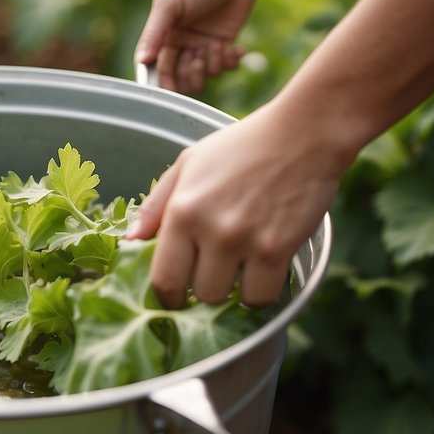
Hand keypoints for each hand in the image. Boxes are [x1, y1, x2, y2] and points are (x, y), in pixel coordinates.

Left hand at [125, 105, 347, 307]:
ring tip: (240, 266)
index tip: (176, 296)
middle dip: (204, 288)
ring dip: (232, 290)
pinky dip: (261, 292)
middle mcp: (210, 229)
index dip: (167, 297)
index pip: (163, 279)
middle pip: (197, 294)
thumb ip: (156, 205)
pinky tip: (262, 271)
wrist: (303, 134)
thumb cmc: (242, 147)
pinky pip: (262, 297)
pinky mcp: (278, 249)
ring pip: (227, 300)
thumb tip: (130, 241)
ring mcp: (245, 241)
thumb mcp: (189, 164)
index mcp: (182, 210)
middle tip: (215, 271)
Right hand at [134, 0, 258, 93]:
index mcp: (163, 35)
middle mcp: (180, 44)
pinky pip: (224, 68)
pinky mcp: (224, 44)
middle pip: (178, 79)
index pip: (156, 68)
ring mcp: (202, 46)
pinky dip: (229, 62)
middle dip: (187, 76)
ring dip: (210, 67)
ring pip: (202, 77)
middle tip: (196, 61)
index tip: (169, 88)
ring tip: (217, 46)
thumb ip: (154, 32)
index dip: (161, 81)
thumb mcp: (170, 2)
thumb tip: (141, 60)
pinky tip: (234, 48)